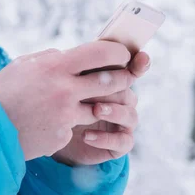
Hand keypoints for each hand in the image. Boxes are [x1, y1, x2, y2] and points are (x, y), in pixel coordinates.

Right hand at [0, 41, 133, 160]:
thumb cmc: (3, 91)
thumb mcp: (25, 65)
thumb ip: (51, 58)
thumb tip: (71, 55)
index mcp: (55, 66)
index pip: (101, 53)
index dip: (118, 52)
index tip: (122, 54)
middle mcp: (65, 89)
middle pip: (112, 81)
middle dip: (123, 79)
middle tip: (125, 77)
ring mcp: (65, 115)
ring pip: (99, 107)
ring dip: (96, 104)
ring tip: (79, 101)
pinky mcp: (63, 136)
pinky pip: (76, 126)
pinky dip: (69, 123)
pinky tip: (50, 121)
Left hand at [52, 51, 149, 165]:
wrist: (53, 134)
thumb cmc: (60, 102)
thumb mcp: (65, 84)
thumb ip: (77, 69)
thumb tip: (76, 52)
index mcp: (113, 81)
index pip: (132, 69)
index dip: (140, 63)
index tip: (141, 57)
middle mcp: (122, 100)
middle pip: (128, 90)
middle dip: (117, 88)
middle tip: (99, 85)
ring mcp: (122, 122)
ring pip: (130, 115)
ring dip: (114, 112)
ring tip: (96, 110)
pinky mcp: (118, 143)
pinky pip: (123, 141)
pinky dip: (106, 138)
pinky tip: (87, 136)